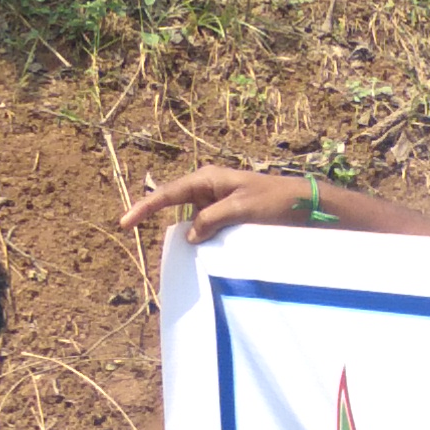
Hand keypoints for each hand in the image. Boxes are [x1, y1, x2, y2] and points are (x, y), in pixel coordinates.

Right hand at [119, 163, 316, 241]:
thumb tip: (189, 235)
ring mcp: (217, 200)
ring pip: (190, 218)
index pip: (168, 193)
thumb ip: (211, 220)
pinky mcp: (226, 213)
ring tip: (174, 249)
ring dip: (184, 232)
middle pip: (173, 203)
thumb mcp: (240, 210)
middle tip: (131, 229)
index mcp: (208, 179)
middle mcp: (208, 187)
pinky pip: (205, 226)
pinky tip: (198, 250)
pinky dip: (199, 237)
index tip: (124, 223)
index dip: (144, 207)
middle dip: (154, 215)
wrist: (304, 203)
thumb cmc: (274, 202)